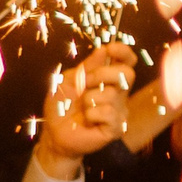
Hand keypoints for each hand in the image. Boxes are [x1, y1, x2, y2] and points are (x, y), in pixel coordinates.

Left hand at [35, 44, 137, 177]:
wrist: (55, 132)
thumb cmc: (62, 106)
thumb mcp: (68, 80)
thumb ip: (86, 67)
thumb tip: (103, 50)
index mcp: (108, 80)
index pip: (127, 62)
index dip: (124, 52)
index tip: (111, 49)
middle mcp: (118, 93)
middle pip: (127, 73)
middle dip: (102, 74)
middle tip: (85, 83)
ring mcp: (119, 110)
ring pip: (112, 95)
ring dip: (89, 99)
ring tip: (82, 108)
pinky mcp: (117, 127)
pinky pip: (109, 113)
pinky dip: (92, 114)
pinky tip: (88, 120)